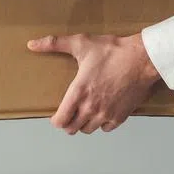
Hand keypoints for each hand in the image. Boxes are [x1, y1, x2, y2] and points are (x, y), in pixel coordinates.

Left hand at [26, 32, 163, 134]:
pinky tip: (102, 112)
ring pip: (88, 130)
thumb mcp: (81, 43)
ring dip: (84, 123)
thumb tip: (32, 44)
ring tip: (85, 112)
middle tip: (69, 112)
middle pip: (72, 128)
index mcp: (79, 93)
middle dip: (68, 122)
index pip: (60, 121)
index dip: (55, 120)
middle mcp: (91, 108)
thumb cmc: (113, 51)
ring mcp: (106, 114)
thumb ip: (54, 44)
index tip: (56, 114)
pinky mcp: (120, 116)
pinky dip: (102, 124)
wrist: (142, 59)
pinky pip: (106, 129)